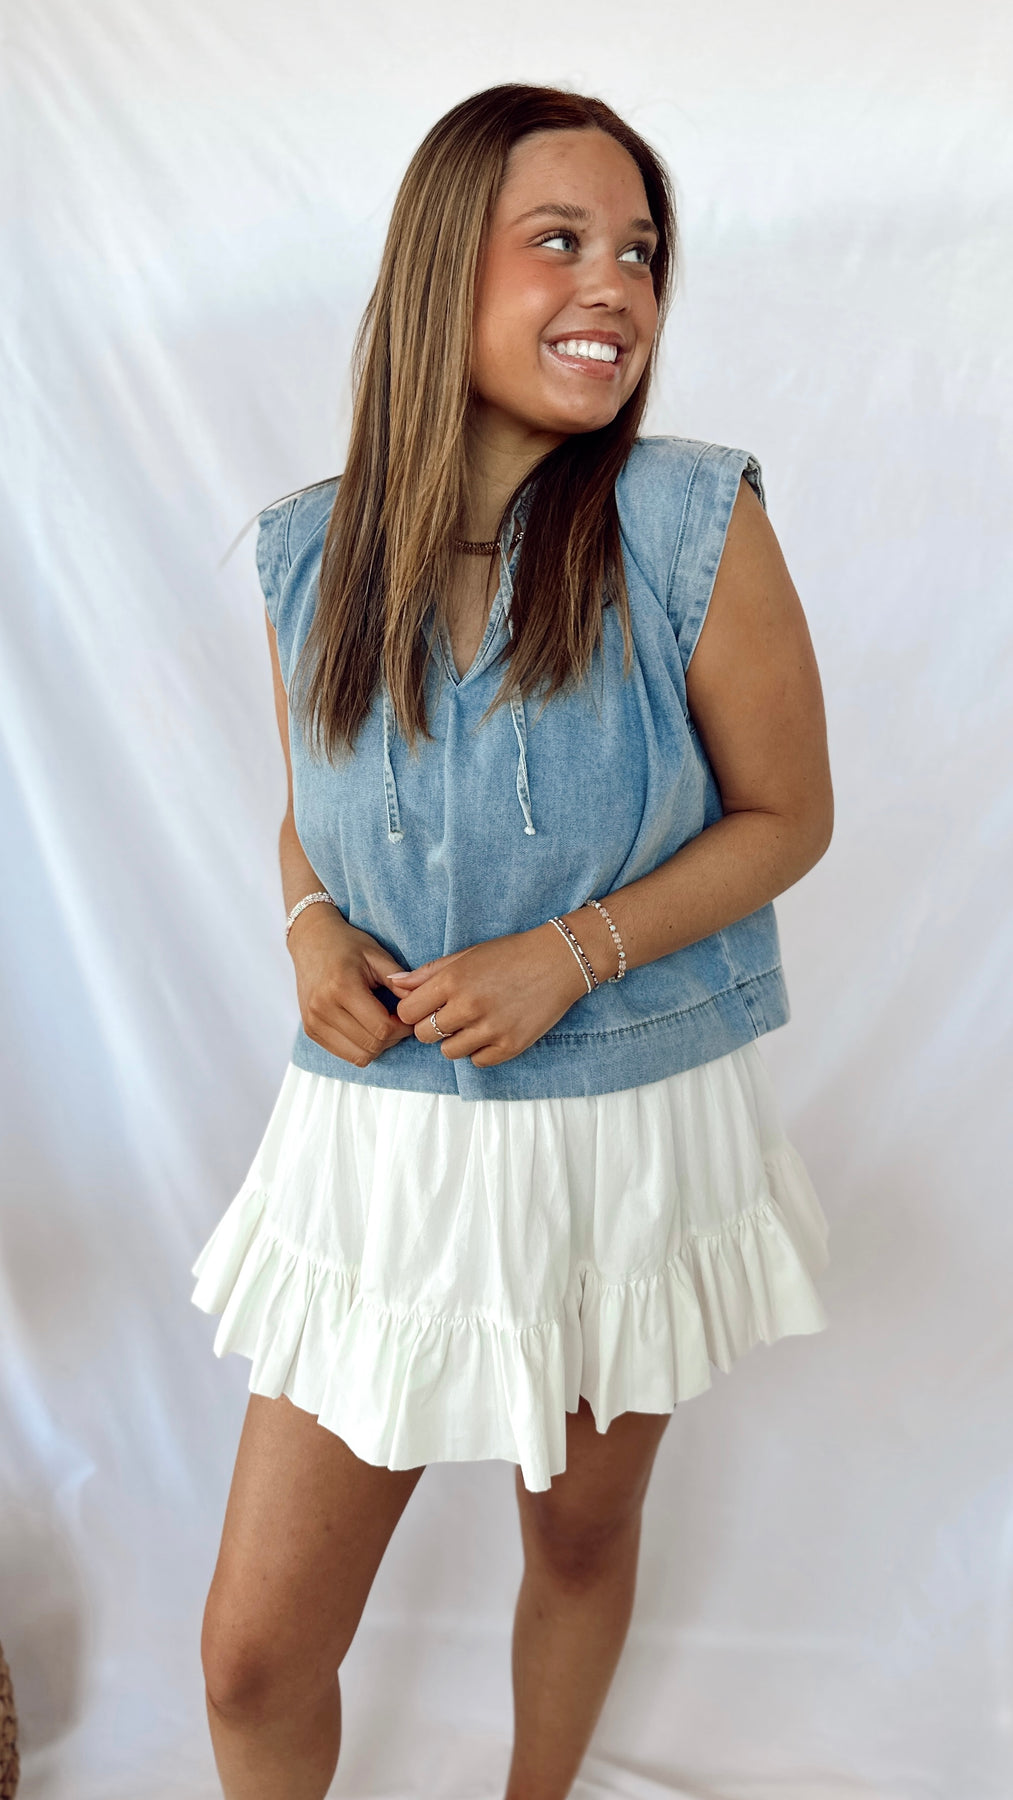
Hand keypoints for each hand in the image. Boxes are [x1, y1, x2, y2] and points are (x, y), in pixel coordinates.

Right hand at [287, 905, 414, 1067]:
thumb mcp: (378, 956)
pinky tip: (366, 1028)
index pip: (382, 1028)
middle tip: (398, 1021)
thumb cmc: (347, 944)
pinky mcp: (310, 1031)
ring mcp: (313, 1022)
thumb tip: (420, 1003)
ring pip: (359, 1056)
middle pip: (372, 1045)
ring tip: (383, 1024)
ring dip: (378, 1046)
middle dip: (393, 1038)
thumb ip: (400, 982)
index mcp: (342, 987)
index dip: (403, 1028)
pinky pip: (344, 1054)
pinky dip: (361, 1047)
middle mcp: (323, 1008)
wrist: (311, 941)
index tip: (408, 1016)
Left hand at [385, 924, 591, 1066]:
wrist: (559, 961)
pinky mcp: (510, 1046)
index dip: (413, 1011)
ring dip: (455, 1040)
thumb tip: (394, 983)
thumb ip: (428, 973)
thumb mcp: (467, 955)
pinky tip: (491, 1031)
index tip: (425, 1007)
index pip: (408, 1012)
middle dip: (431, 1027)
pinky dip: (480, 1051)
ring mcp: (490, 1029)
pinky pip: (478, 1061)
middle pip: (424, 1035)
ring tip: (473, 1023)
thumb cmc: (510, 954)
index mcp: (453, 981)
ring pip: (449, 1052)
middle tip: (449, 1015)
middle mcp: (468, 1007)